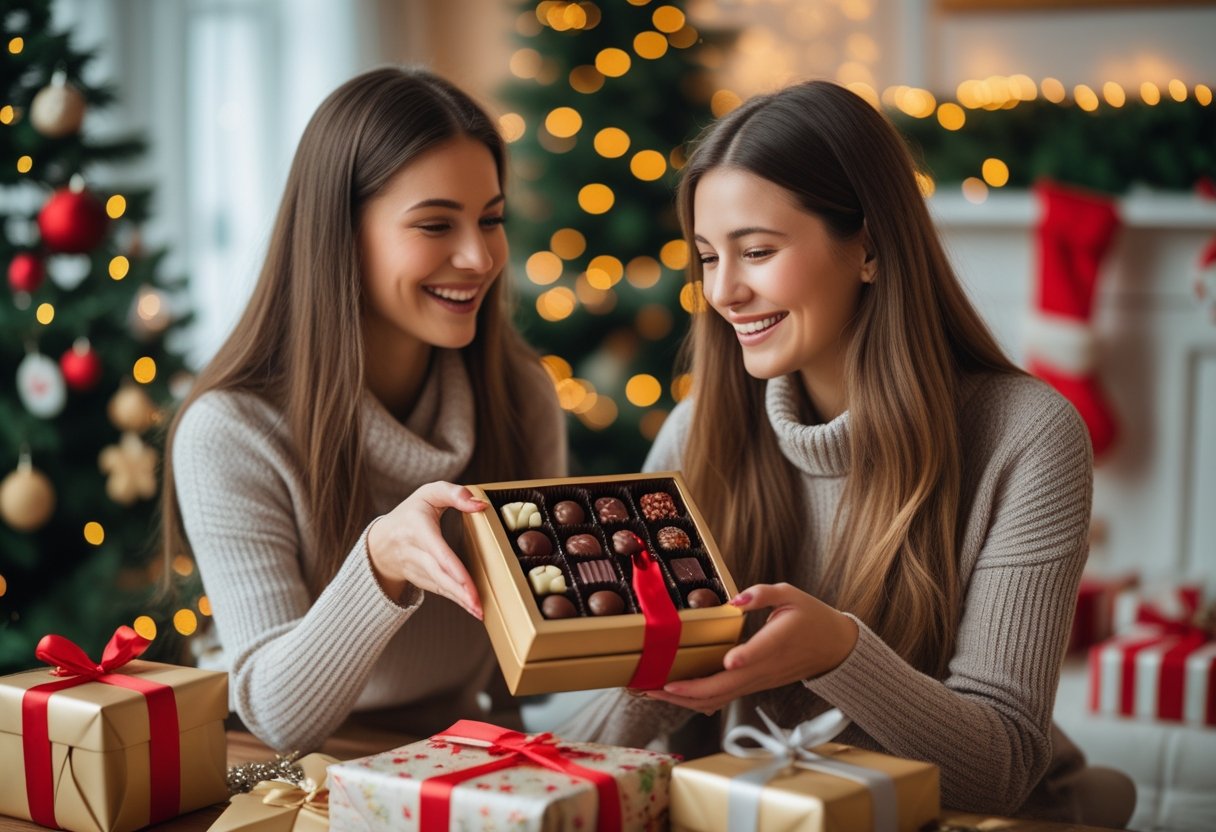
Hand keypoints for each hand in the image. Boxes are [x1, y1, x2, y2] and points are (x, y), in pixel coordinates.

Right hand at [366, 481, 487, 618]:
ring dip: (459, 599)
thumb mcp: (428, 494)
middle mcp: (413, 551)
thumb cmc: (410, 514)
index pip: (437, 550)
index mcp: (417, 528)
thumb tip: (480, 504)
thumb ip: (453, 493)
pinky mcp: (420, 580)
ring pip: (439, 586)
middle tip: (478, 605)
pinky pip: (439, 590)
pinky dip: (455, 600)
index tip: (468, 582)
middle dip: (458, 590)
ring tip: (479, 611)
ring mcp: (414, 569)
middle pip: (438, 573)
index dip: (453, 567)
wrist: (380, 541)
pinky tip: (471, 608)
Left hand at [641, 582, 857, 714]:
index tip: (727, 662)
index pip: (758, 654)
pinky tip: (674, 696)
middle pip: (725, 687)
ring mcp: (758, 681)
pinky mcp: (753, 685)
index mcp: (777, 643)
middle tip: (653, 686)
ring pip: (719, 698)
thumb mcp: (791, 593)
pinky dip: (697, 700)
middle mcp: (764, 668)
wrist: (833, 648)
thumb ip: (763, 593)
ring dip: (685, 700)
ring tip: (651, 693)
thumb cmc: (811, 617)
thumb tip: (736, 598)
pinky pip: (723, 698)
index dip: (743, 659)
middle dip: (688, 691)